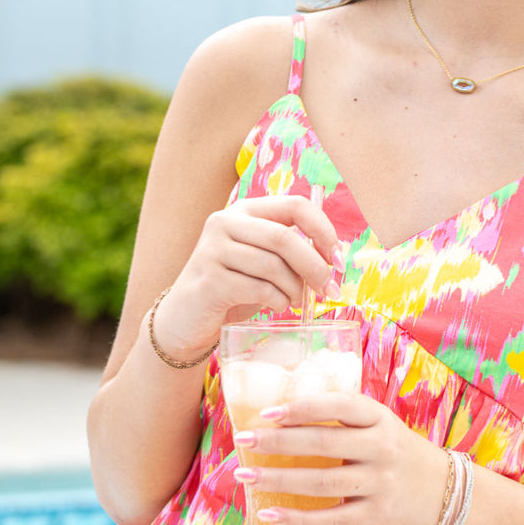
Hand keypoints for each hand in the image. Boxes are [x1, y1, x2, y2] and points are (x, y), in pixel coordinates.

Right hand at [153, 196, 341, 356]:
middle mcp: (225, 222)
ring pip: (273, 266)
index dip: (324, 230)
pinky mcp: (209, 280)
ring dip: (295, 289)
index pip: (295, 205)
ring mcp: (213, 250)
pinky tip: (277, 306)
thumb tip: (335, 256)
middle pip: (285, 238)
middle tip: (329, 290)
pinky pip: (259, 289)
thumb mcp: (262, 261)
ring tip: (294, 301)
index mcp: (245, 210)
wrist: (185, 319)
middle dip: (315, 267)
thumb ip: (291, 251)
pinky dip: (277, 301)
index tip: (338, 259)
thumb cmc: (233, 288)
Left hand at [232, 391, 450, 524]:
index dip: (302, 408)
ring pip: (322, 482)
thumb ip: (341, 417)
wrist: (439, 490)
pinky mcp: (376, 514)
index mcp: (379, 418)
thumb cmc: (393, 449)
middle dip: (278, 442)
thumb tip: (281, 413)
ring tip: (246, 476)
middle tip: (244, 440)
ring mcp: (380, 483)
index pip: (339, 406)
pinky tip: (270, 513)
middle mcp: (381, 448)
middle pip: (323, 443)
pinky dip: (297, 518)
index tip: (267, 412)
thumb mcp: (378, 423)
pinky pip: (330, 519)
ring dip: (279, 479)